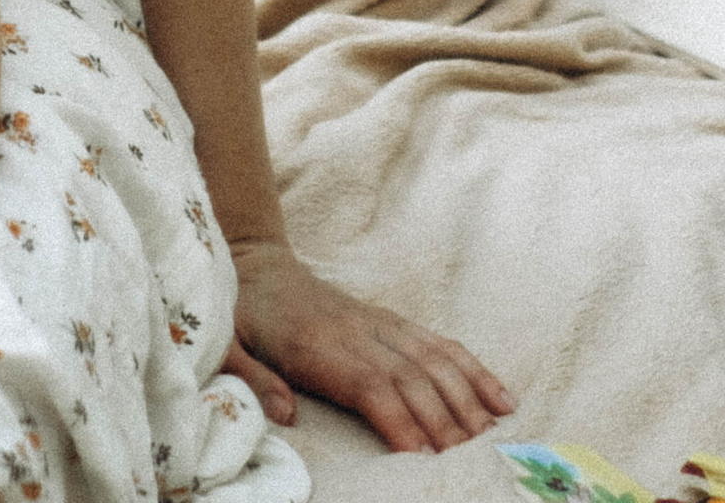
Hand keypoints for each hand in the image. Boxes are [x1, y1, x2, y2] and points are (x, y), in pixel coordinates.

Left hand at [224, 237, 513, 453]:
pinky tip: (497, 395)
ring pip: (433, 357)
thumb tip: (287, 414)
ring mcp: (378, 322)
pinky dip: (470, 367)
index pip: (369, 384)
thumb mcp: (226, 345)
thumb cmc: (241, 315)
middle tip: (470, 458)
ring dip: (466, 394)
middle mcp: (358, 331)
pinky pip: (437, 342)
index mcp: (317, 345)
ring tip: (491, 433)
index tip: (423, 457)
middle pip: (411, 375)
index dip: (399, 418)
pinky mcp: (390, 320)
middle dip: (444, 418)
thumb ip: (253, 381)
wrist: (257, 265)